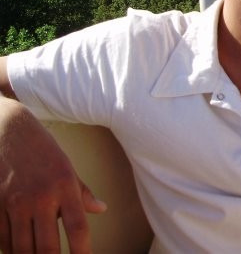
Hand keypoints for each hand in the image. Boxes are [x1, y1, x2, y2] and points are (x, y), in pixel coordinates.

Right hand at [0, 99, 105, 252]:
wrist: (7, 129)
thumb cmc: (42, 149)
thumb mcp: (67, 166)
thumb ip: (81, 192)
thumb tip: (101, 209)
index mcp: (64, 185)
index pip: (77, 228)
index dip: (82, 251)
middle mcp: (40, 196)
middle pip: (46, 247)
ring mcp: (14, 202)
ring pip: (21, 248)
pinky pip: (2, 238)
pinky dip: (10, 249)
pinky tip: (18, 250)